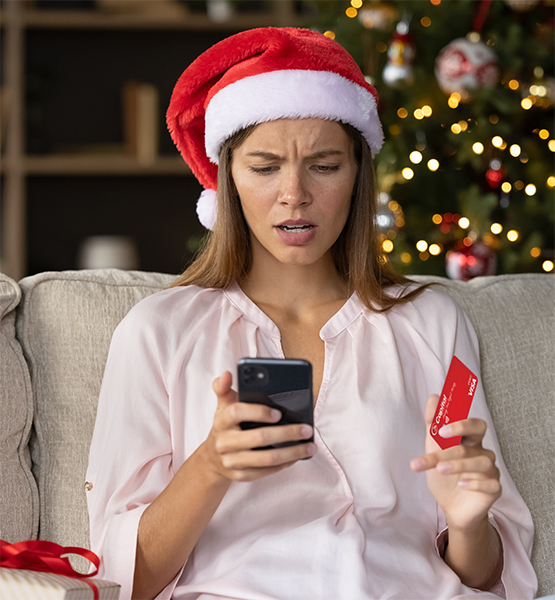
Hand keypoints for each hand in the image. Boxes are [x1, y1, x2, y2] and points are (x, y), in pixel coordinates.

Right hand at [201, 371, 315, 482]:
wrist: (211, 459)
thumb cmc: (225, 426)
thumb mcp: (223, 406)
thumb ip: (225, 388)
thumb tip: (226, 373)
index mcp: (222, 419)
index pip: (238, 412)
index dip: (259, 412)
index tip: (279, 413)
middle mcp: (224, 441)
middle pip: (259, 438)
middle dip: (287, 433)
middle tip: (306, 429)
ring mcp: (232, 461)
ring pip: (266, 458)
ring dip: (292, 453)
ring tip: (310, 446)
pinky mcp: (241, 475)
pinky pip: (266, 471)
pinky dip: (285, 464)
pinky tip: (297, 456)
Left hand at [410, 394, 501, 531]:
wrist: (450, 507)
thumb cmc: (443, 475)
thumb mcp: (433, 449)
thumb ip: (433, 425)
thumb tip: (433, 397)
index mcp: (469, 440)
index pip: (472, 423)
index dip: (459, 422)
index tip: (440, 428)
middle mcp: (482, 452)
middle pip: (480, 434)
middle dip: (460, 432)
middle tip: (441, 436)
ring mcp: (490, 471)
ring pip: (480, 461)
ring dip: (458, 463)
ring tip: (440, 469)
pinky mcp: (494, 489)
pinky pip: (490, 483)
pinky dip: (475, 483)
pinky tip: (461, 484)